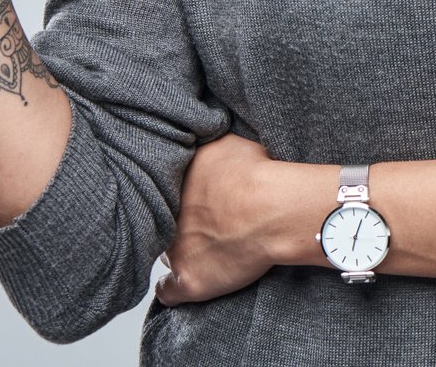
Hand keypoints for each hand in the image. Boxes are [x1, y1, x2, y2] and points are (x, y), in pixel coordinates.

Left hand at [155, 132, 279, 305]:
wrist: (271, 210)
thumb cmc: (255, 176)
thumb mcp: (223, 144)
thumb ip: (203, 151)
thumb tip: (199, 150)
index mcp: (172, 187)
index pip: (163, 194)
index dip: (182, 197)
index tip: (200, 199)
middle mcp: (166, 219)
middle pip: (164, 223)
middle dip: (181, 223)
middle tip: (208, 223)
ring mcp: (175, 253)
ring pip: (167, 254)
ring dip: (181, 252)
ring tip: (208, 249)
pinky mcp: (189, 280)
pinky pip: (168, 292)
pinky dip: (173, 290)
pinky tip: (180, 285)